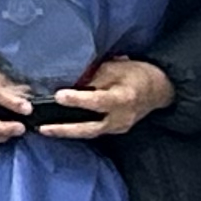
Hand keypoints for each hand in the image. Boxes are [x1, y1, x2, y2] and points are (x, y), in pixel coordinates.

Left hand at [38, 55, 174, 139]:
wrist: (157, 89)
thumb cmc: (134, 74)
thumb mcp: (115, 68)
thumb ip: (94, 78)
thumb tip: (70, 83)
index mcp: (123, 99)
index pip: (98, 101)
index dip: (78, 99)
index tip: (58, 96)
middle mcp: (121, 118)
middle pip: (90, 128)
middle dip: (66, 129)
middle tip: (43, 128)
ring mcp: (118, 127)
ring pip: (90, 132)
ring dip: (67, 132)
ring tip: (44, 130)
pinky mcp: (114, 130)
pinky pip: (93, 131)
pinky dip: (76, 130)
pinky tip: (59, 128)